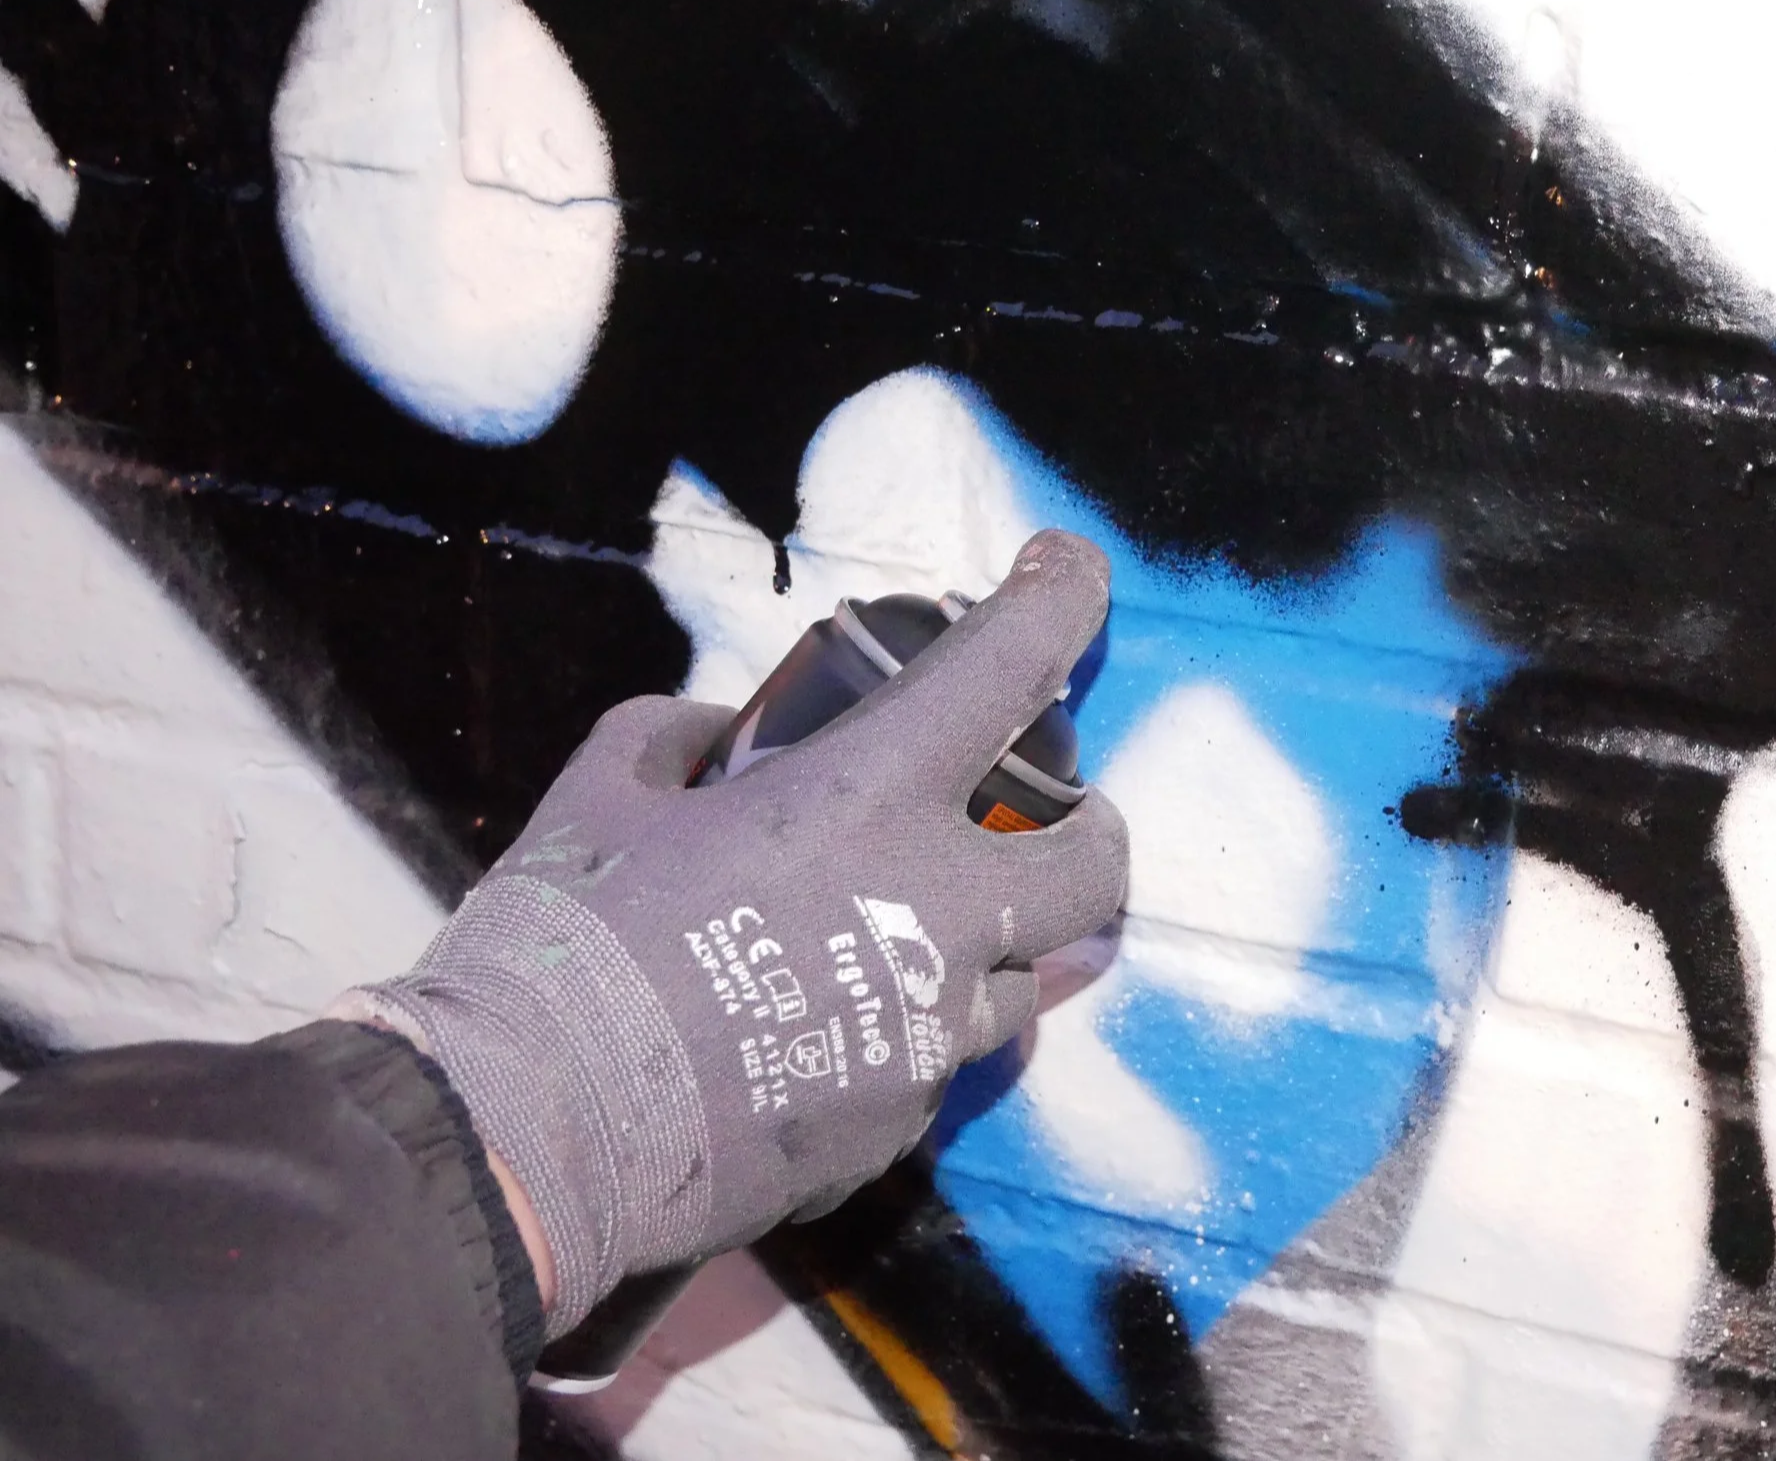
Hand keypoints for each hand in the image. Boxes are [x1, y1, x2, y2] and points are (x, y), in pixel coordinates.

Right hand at [337, 529, 1128, 1335]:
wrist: (534, 1130)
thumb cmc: (567, 939)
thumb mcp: (605, 794)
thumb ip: (675, 739)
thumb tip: (715, 737)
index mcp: (866, 800)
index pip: (1007, 668)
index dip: (1060, 598)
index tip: (1068, 569)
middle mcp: (932, 914)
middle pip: (1092, 865)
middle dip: (1089, 830)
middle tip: (1046, 821)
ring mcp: (927, 1034)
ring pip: (1020, 985)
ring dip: (985, 949)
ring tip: (909, 943)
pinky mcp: (897, 1129)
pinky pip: (930, 1069)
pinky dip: (898, 1038)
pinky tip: (818, 1041)